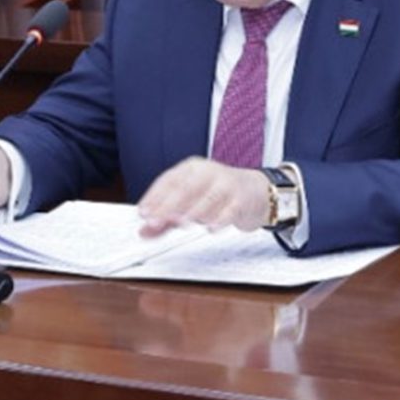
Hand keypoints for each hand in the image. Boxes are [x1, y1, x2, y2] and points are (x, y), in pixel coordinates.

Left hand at [137, 157, 267, 236]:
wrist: (257, 192)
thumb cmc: (219, 196)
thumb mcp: (191, 202)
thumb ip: (166, 218)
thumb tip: (143, 231)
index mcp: (192, 168)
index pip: (169, 179)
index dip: (154, 196)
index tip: (143, 212)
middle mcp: (208, 172)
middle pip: (186, 187)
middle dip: (168, 205)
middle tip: (155, 221)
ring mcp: (226, 184)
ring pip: (208, 197)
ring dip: (193, 211)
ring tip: (180, 223)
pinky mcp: (242, 199)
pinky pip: (230, 209)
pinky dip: (220, 219)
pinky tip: (210, 228)